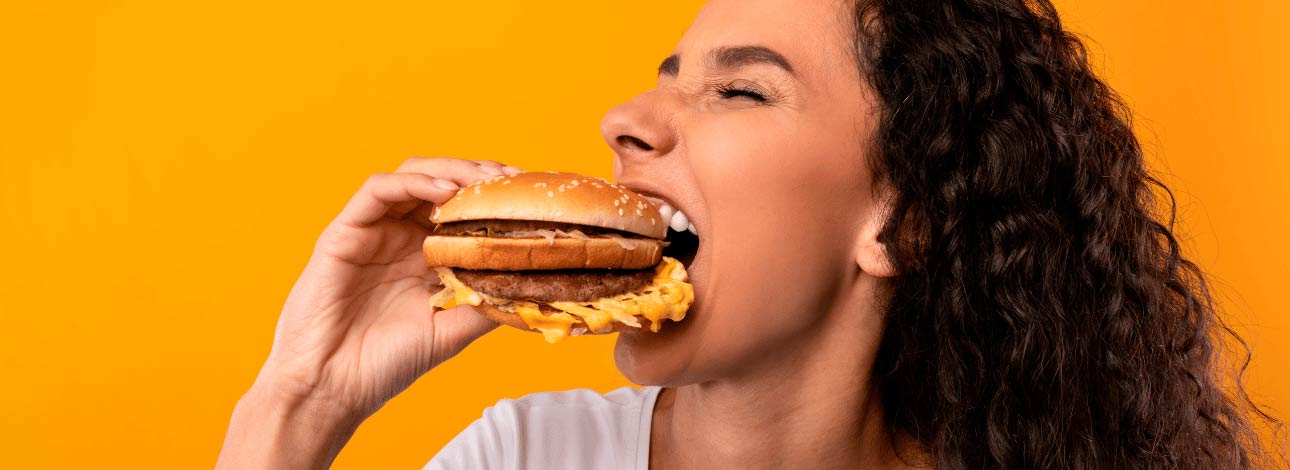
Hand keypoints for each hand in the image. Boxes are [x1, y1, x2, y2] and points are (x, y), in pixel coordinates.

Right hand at [217, 157, 519, 468]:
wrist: (332, 387)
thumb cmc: (385, 364)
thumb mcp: (452, 330)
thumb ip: (486, 302)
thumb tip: (532, 283)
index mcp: (426, 255)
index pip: (464, 209)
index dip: (496, 197)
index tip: (531, 195)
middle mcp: (400, 236)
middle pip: (443, 183)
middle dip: (481, 176)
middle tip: (513, 180)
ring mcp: (373, 231)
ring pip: (413, 176)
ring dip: (452, 171)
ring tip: (485, 180)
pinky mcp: (344, 231)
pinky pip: (378, 190)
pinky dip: (414, 182)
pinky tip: (445, 192)